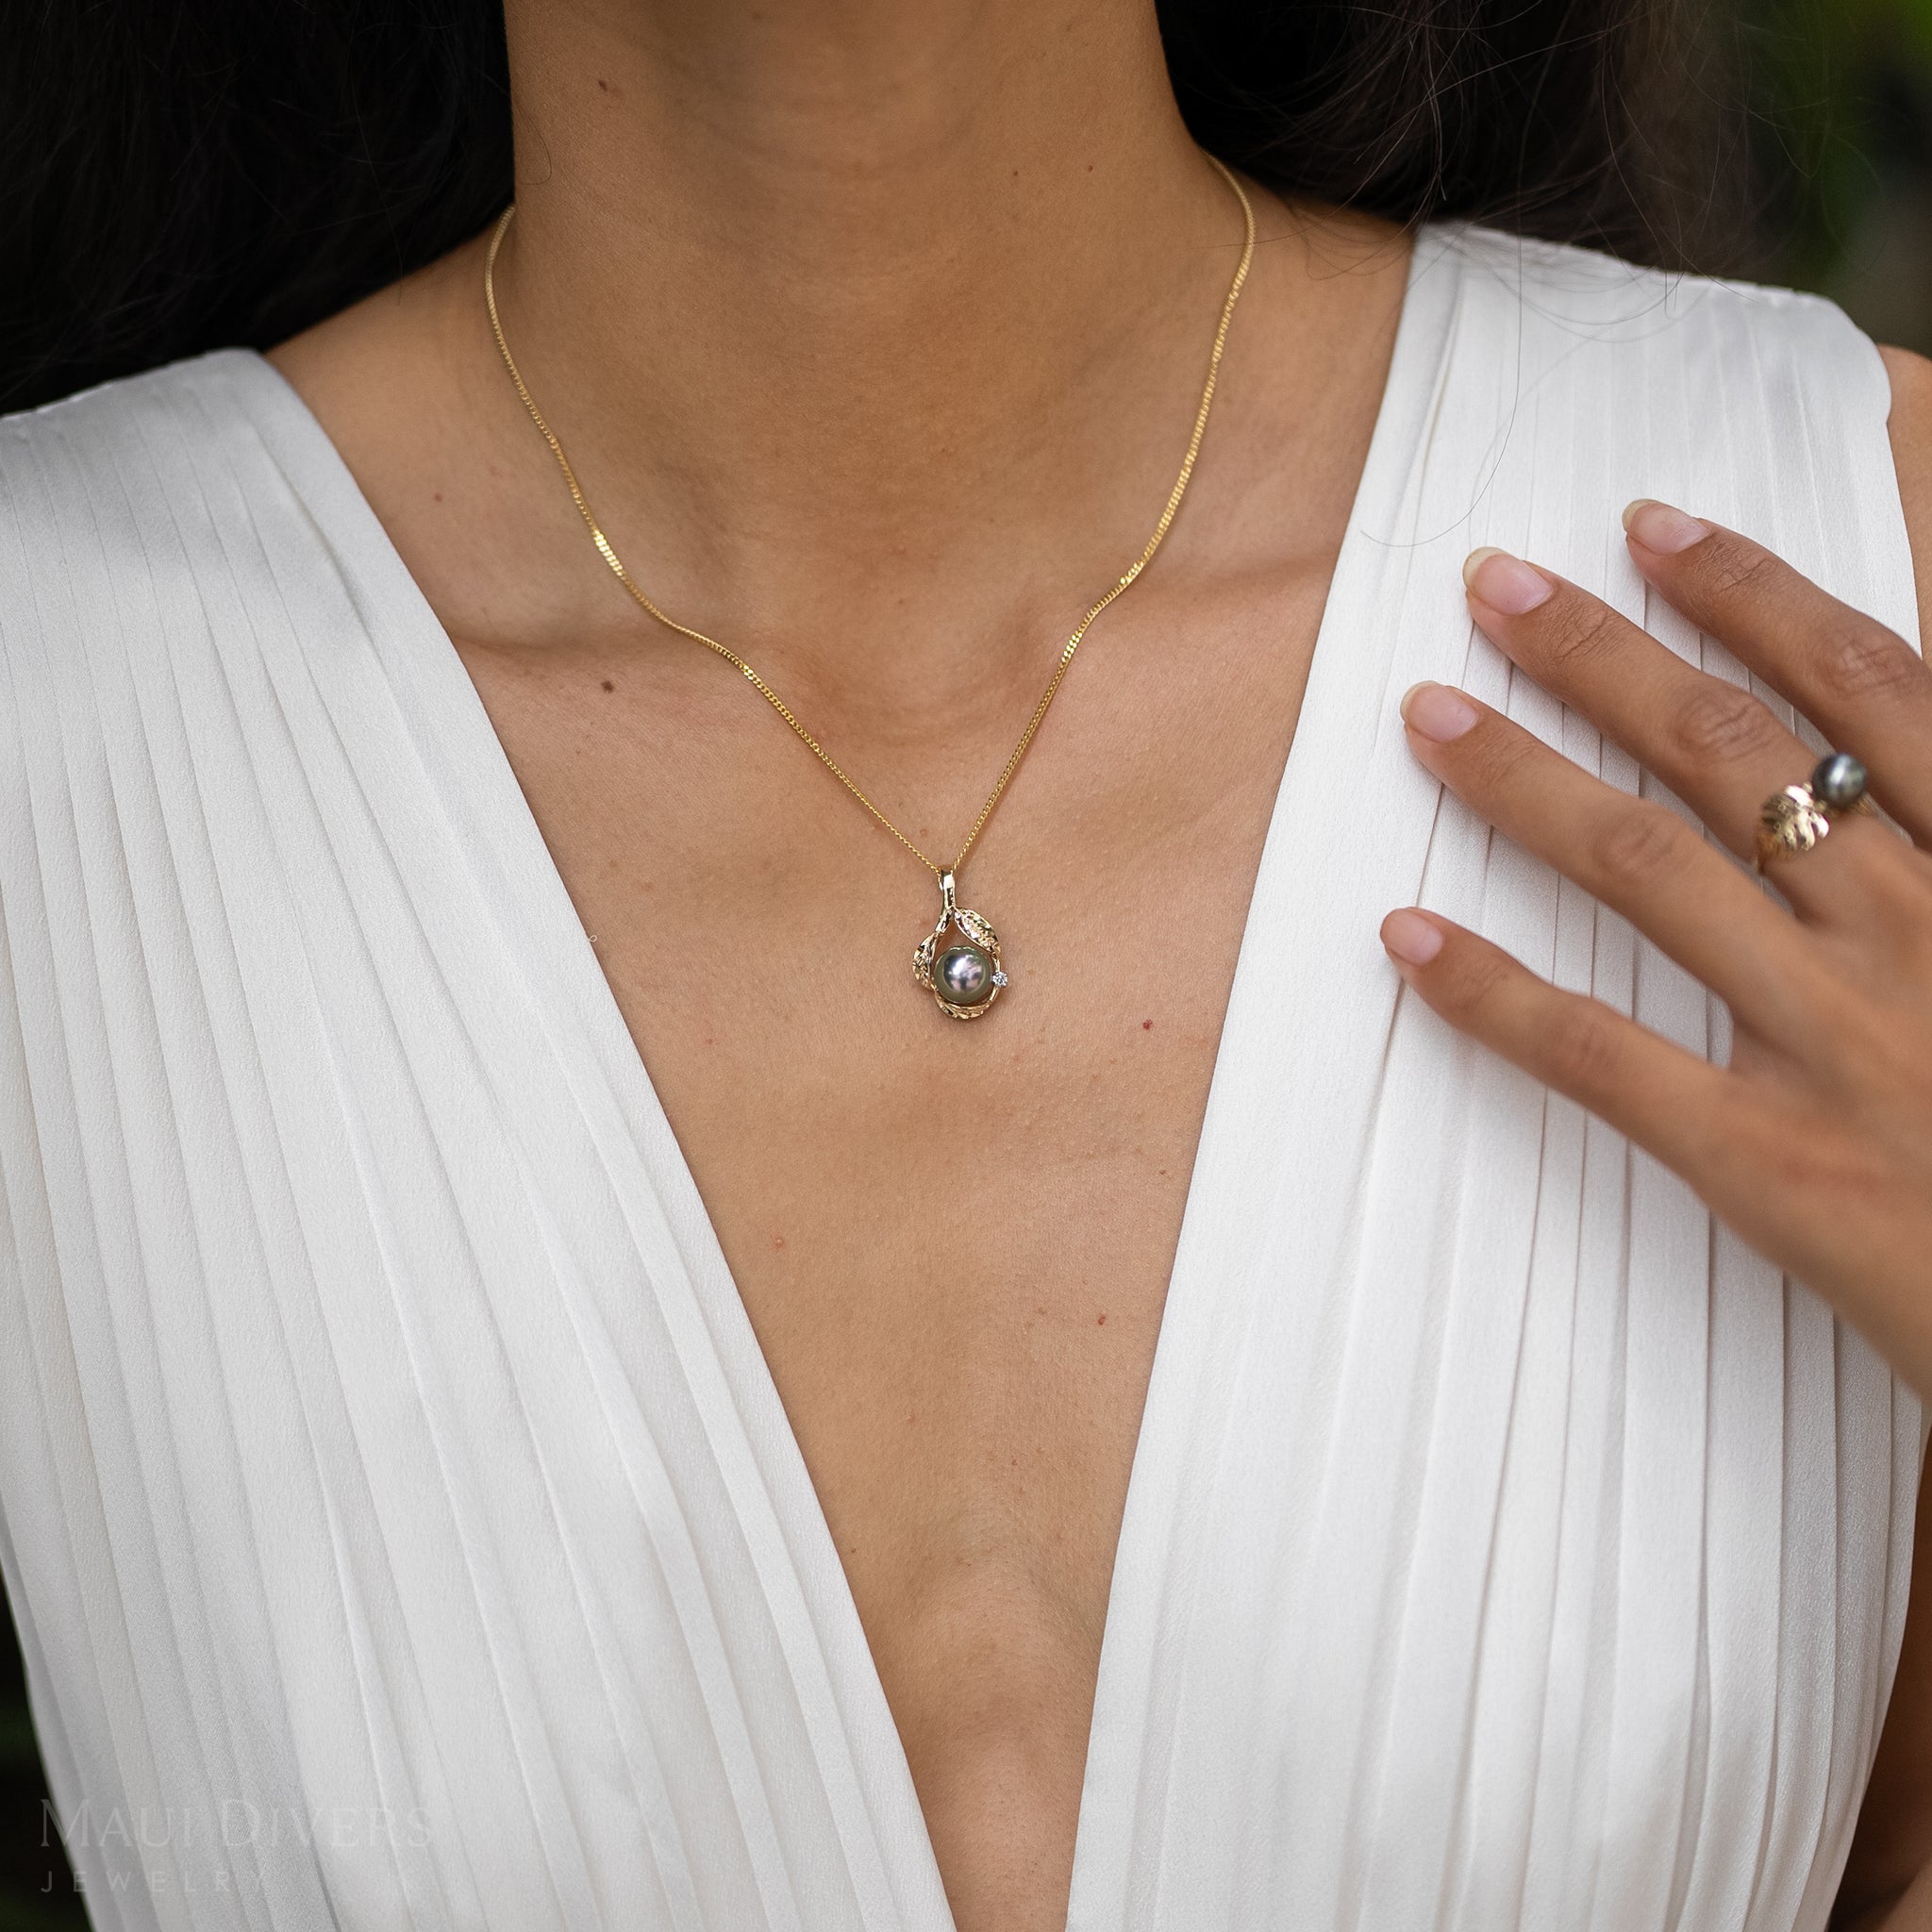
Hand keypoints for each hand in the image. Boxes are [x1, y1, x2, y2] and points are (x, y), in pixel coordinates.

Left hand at [1379, 501, 1931, 1392]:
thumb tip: (1888, 760)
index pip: (1867, 686)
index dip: (1749, 593)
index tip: (1650, 530)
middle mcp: (1914, 931)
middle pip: (1729, 751)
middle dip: (1599, 653)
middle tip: (1495, 584)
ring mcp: (1835, 1044)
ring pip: (1646, 870)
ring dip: (1523, 777)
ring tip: (1429, 713)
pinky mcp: (1769, 1161)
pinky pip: (1598, 1055)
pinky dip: (1491, 992)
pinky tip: (1407, 938)